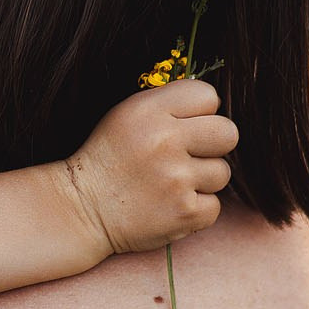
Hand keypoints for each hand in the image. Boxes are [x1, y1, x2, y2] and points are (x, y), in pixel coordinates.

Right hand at [60, 79, 238, 259]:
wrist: (81, 210)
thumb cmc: (109, 160)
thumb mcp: (126, 116)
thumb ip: (169, 106)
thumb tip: (214, 108)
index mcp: (149, 110)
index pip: (208, 96)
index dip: (200, 114)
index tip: (182, 129)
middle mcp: (165, 140)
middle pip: (228, 133)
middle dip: (212, 146)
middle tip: (188, 158)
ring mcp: (176, 178)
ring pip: (222, 173)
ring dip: (201, 181)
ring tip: (170, 185)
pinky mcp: (183, 211)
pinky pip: (214, 206)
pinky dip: (195, 210)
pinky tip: (169, 206)